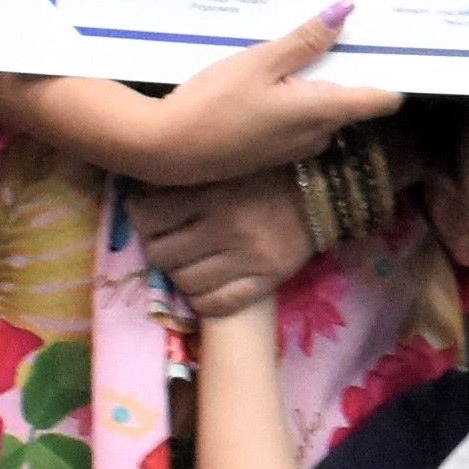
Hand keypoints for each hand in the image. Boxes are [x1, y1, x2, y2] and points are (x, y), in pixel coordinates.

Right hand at [104, 9, 402, 187]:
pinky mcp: (273, 153)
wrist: (166, 149)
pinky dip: (294, 99)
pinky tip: (271, 79)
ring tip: (298, 47)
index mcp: (323, 112)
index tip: (393, 46)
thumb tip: (345, 11)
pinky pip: (298, 121)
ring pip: (322, 110)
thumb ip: (305, 41)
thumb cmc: (214, 102)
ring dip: (315, 83)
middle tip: (337, 29)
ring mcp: (295, 148)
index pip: (380, 100)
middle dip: (345, 69)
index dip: (392, 74)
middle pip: (350, 101)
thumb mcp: (260, 62)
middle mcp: (318, 135)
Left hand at [129, 174, 313, 319]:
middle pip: (161, 254)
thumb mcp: (226, 164)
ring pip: (185, 282)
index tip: (147, 213)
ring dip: (179, 274)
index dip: (141, 216)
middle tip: (167, 240)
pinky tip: (205, 285)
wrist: (327, 194)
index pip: (149, 216)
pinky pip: (217, 305)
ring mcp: (248, 259)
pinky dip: (202, 299)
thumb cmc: (269, 173)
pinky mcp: (266, 281)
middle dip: (157, 248)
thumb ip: (188, 176)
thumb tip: (141, 190)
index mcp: (215, 192)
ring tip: (188, 262)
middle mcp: (228, 227)